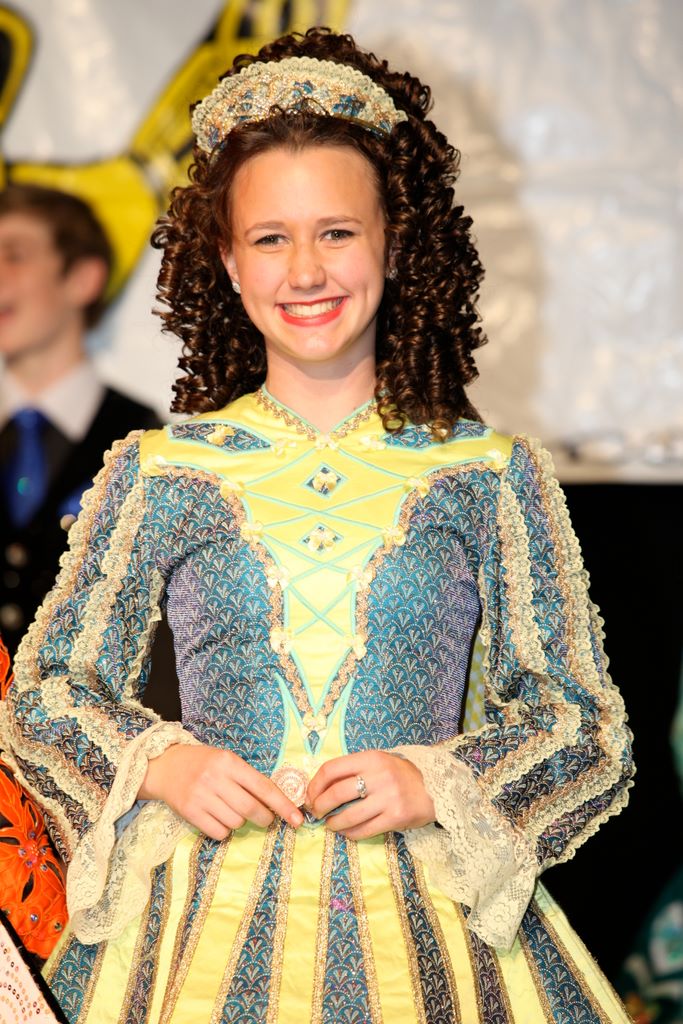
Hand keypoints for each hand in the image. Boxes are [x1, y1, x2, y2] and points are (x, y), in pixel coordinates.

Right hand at [138, 744, 303, 839]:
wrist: (166, 766)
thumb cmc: (203, 763)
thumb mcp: (227, 761)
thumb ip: (248, 779)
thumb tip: (276, 804)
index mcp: (229, 762)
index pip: (263, 787)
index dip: (283, 805)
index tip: (297, 819)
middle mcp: (216, 778)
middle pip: (251, 809)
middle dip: (264, 818)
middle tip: (265, 819)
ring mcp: (201, 796)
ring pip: (236, 822)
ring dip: (240, 822)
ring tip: (231, 810)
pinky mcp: (190, 813)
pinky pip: (219, 832)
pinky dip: (224, 830)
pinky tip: (218, 818)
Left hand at [306, 751, 435, 840]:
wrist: (436, 787)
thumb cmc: (401, 775)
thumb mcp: (379, 763)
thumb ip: (355, 770)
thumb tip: (321, 788)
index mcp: (371, 758)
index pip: (331, 769)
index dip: (314, 785)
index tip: (310, 795)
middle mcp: (379, 776)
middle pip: (336, 793)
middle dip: (320, 806)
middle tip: (316, 812)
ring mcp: (388, 797)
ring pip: (348, 815)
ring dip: (334, 823)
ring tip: (331, 824)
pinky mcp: (396, 817)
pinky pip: (365, 830)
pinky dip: (351, 833)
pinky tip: (348, 832)